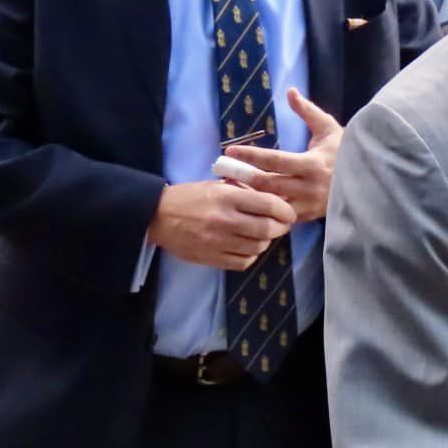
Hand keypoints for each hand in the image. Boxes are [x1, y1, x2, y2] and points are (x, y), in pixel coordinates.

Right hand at [147, 180, 295, 270]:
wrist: (158, 216)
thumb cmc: (190, 197)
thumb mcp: (217, 185)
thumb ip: (244, 191)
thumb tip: (275, 198)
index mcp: (227, 197)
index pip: (269, 205)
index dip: (285, 211)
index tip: (289, 213)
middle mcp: (224, 220)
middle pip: (267, 229)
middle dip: (280, 228)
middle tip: (281, 225)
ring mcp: (218, 242)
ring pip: (258, 247)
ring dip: (265, 242)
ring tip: (262, 235)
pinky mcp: (211, 258)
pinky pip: (243, 261)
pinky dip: (251, 255)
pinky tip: (247, 247)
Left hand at [220, 89, 342, 222]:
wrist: (367, 181)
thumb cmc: (343, 151)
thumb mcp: (328, 128)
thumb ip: (307, 111)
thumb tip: (290, 91)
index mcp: (312, 164)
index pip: (275, 160)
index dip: (251, 155)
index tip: (230, 149)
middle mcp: (308, 187)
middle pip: (268, 184)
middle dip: (242, 176)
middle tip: (220, 169)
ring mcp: (307, 205)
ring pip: (271, 204)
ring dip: (248, 196)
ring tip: (227, 186)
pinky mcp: (306, 217)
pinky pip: (279, 216)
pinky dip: (262, 209)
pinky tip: (246, 202)